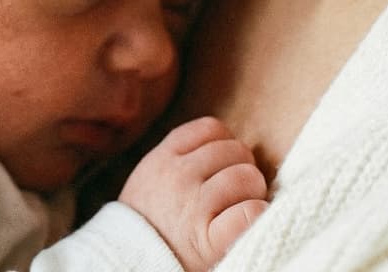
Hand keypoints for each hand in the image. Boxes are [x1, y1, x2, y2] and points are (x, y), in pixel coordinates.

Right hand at [119, 116, 268, 271]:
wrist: (129, 262)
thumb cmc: (149, 222)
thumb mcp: (151, 176)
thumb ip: (178, 157)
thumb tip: (224, 144)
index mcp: (164, 157)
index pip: (212, 129)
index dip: (226, 144)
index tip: (224, 164)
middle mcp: (179, 176)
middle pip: (234, 150)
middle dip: (243, 166)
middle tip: (238, 189)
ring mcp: (194, 207)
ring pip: (245, 176)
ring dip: (254, 191)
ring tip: (244, 204)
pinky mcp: (208, 241)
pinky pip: (248, 213)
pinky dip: (258, 215)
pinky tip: (253, 219)